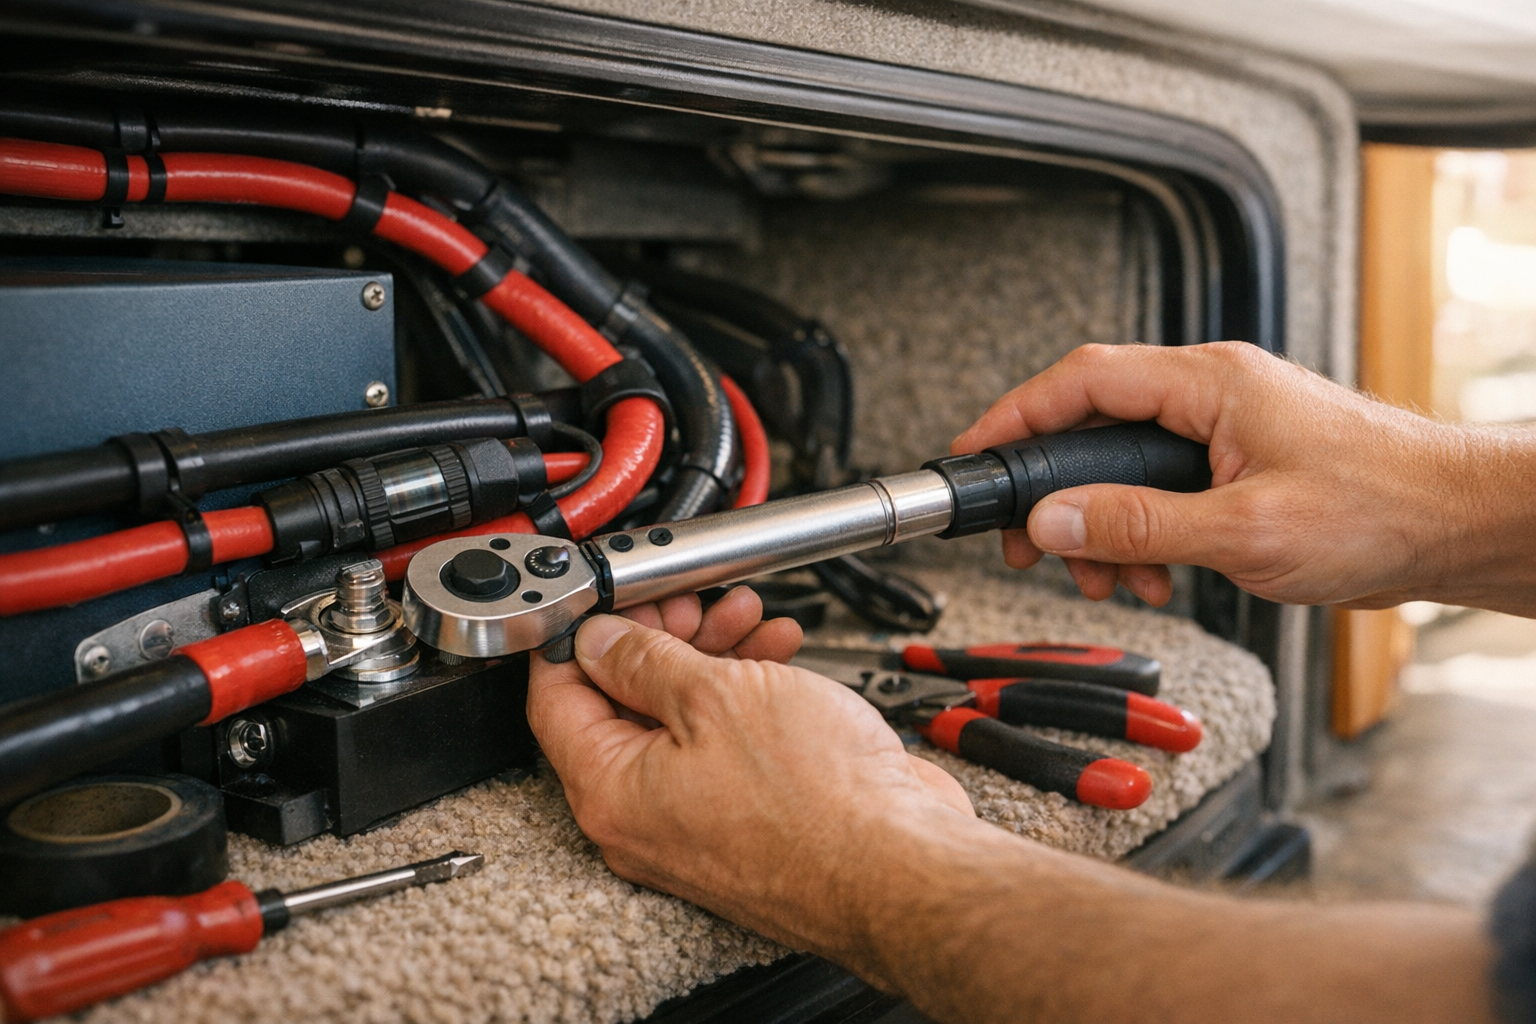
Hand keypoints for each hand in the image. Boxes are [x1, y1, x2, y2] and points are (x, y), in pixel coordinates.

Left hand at [526, 587, 974, 957]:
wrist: (903, 868)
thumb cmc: (819, 804)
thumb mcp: (716, 695)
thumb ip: (646, 661)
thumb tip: (600, 642)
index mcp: (611, 792)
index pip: (553, 699)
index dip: (577, 635)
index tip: (606, 599)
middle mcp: (643, 820)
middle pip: (622, 705)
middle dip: (660, 638)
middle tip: (691, 603)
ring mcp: (696, 827)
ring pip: (681, 721)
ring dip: (711, 657)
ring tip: (746, 617)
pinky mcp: (747, 826)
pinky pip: (726, 748)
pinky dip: (746, 696)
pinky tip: (777, 657)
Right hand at [952, 342, 1535, 612]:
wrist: (1458, 527)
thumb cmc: (1383, 510)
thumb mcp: (1244, 532)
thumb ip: (1137, 525)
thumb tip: (1053, 521)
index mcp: (1210, 384)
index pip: (1083, 381)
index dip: (1016, 414)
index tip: (975, 452)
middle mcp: (1213, 395)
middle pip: (1095, 427)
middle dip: (1058, 493)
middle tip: (1032, 544)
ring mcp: (1226, 430)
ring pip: (1125, 468)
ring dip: (1104, 526)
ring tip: (1112, 577)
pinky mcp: (1238, 466)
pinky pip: (1162, 492)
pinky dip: (1143, 535)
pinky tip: (1155, 574)